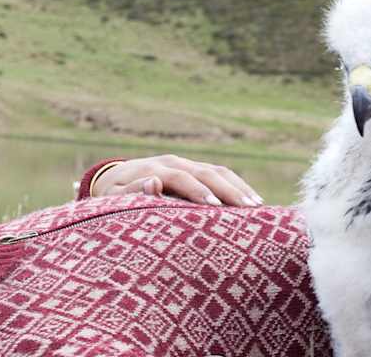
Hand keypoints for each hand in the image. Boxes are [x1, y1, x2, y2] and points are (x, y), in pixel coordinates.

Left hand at [94, 155, 264, 206]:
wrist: (113, 178)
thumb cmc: (112, 195)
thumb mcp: (113, 197)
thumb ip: (131, 192)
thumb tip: (153, 183)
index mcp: (153, 169)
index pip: (180, 177)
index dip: (197, 191)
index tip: (215, 206)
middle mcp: (173, 162)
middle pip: (205, 171)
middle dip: (228, 189)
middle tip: (247, 208)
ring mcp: (186, 164)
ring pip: (217, 170)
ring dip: (238, 186)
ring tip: (257, 206)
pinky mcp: (194, 169)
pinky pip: (219, 174)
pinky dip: (236, 185)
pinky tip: (252, 200)